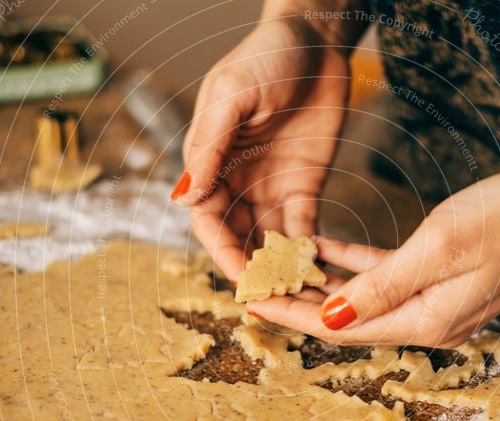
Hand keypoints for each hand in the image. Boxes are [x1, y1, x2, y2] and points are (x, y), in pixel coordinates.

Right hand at [174, 17, 349, 280]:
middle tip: (275, 300)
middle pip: (238, 239)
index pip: (209, 221)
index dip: (223, 253)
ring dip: (280, 268)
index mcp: (211, 164)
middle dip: (253, 271)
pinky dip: (307, 251)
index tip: (243, 280)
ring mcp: (270, 187)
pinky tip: (317, 271)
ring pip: (270, 241)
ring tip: (299, 295)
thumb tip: (183, 199)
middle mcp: (237, 182)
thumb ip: (208, 146)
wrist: (317, 41)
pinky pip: (303, 227)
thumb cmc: (265, 56)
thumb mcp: (231, 96)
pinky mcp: (304, 186)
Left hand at [248, 169, 499, 346]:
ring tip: (278, 269)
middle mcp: (428, 322)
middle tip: (253, 284)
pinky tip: (325, 250)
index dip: (292, 315)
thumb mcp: (440, 247)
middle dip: (298, 304)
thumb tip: (329, 317)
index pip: (340, 327)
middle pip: (346, 320)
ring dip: (321, 287)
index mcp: (426, 320)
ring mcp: (436, 304)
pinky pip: (385, 280)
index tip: (249, 302)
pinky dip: (353, 268)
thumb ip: (382, 286)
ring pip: (361, 301)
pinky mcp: (442, 282)